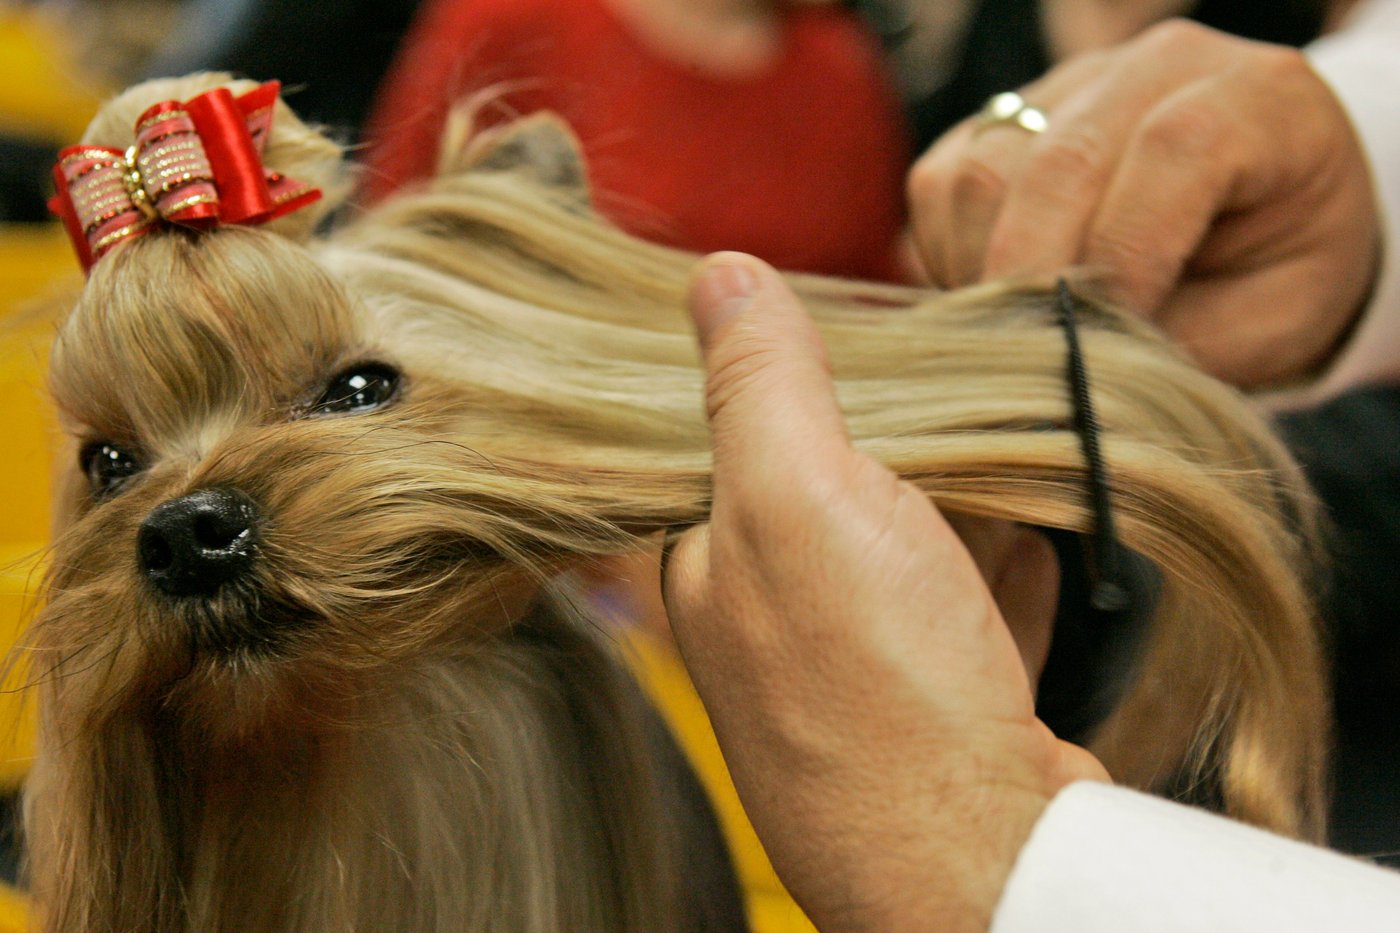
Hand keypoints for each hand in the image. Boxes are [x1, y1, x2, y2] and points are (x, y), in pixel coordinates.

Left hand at [663, 252, 1106, 932]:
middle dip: (904, 451)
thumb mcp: (799, 499)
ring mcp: (862, 673)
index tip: (872, 355)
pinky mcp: (943, 709)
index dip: (811, 390)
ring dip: (966, 509)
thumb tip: (719, 275)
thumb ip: (759, 386)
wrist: (986, 859)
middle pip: (842, 491)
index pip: (745, 441)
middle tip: (964, 405)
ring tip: (1012, 467)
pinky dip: (1004, 578)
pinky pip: (972, 616)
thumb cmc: (876, 689)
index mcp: (715, 568)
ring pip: (916, 551)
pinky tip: (1031, 555)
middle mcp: (775, 624)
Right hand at [908, 20, 1378, 388]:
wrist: (1261, 215)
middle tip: (1035, 363)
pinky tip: (998, 296)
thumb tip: (1074, 367)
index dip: (1130, 252)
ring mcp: (1067, 85)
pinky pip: (939, 186)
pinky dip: (951, 258)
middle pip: (1054, 160)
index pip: (1174, 147)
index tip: (1108, 339)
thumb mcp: (1271, 318)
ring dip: (983, 274)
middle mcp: (1155, 67)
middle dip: (1033, 281)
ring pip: (977, 174)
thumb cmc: (1278, 270)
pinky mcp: (998, 119)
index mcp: (1256, 96)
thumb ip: (1182, 338)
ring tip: (1021, 332)